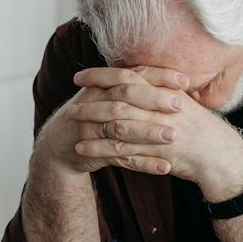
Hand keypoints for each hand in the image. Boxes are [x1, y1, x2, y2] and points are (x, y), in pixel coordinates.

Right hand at [35, 66, 188, 176]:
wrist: (58, 145)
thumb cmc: (94, 115)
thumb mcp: (108, 96)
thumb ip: (136, 88)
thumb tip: (177, 83)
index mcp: (103, 85)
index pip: (132, 74)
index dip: (158, 76)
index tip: (184, 81)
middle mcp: (94, 102)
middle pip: (125, 97)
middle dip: (154, 101)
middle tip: (180, 106)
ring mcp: (91, 127)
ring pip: (122, 128)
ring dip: (148, 133)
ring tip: (173, 137)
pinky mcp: (92, 151)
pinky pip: (120, 157)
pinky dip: (143, 163)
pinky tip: (164, 167)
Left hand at [60, 67, 242, 196]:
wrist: (222, 157)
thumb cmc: (204, 130)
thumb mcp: (185, 103)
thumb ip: (162, 91)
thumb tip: (138, 78)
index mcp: (167, 93)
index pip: (129, 78)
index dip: (101, 75)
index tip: (80, 76)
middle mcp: (163, 110)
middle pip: (118, 101)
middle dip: (91, 102)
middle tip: (71, 104)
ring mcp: (160, 133)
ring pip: (117, 126)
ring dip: (90, 125)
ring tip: (71, 125)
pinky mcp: (156, 155)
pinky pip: (122, 152)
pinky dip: (99, 150)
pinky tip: (82, 149)